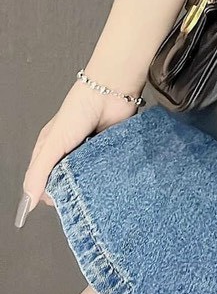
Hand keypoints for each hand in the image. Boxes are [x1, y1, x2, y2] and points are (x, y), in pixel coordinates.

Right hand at [19, 79, 138, 218]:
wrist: (111, 92)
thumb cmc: (79, 109)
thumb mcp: (53, 143)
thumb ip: (39, 172)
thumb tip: (28, 201)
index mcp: (49, 149)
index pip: (42, 180)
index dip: (46, 193)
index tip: (53, 201)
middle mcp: (68, 152)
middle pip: (65, 182)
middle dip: (69, 189)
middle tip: (75, 190)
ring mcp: (88, 153)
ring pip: (85, 179)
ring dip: (88, 182)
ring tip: (91, 181)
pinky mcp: (107, 153)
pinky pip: (104, 172)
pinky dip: (104, 175)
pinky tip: (105, 176)